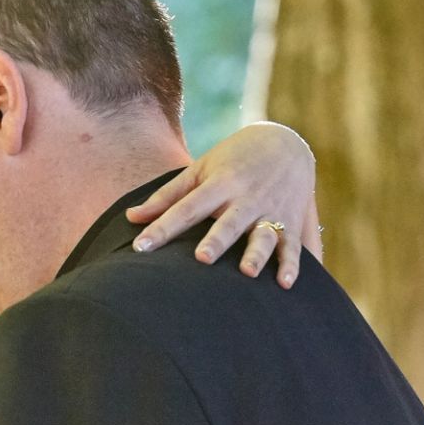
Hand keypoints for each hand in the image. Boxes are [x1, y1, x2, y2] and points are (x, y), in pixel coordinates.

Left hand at [127, 120, 323, 285]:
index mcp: (220, 183)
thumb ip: (167, 196)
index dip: (163, 227)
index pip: (187, 207)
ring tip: (248, 272)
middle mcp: (246, 197)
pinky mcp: (291, 221)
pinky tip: (285, 284)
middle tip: (202, 258)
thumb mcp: (200, 169)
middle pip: (228, 222)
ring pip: (264, 234)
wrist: (285, 140)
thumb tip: (130, 217)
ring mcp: (271, 209)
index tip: (140, 247)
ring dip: (257, 253)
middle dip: (217, 239)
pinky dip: (292, 263)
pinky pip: (293, 245)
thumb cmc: (232, 159)